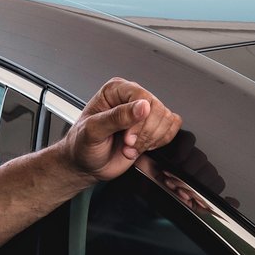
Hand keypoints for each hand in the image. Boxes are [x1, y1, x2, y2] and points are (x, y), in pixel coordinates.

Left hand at [63, 78, 181, 182]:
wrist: (86, 164)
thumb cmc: (82, 145)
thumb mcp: (93, 130)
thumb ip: (116, 117)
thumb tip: (141, 106)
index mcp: (115, 90)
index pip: (142, 96)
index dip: (140, 120)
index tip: (128, 137)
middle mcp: (131, 98)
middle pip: (158, 109)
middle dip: (145, 133)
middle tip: (128, 143)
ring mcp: (144, 112)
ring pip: (167, 119)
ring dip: (150, 140)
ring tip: (130, 147)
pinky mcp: (153, 127)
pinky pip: (171, 129)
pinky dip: (159, 142)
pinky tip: (141, 147)